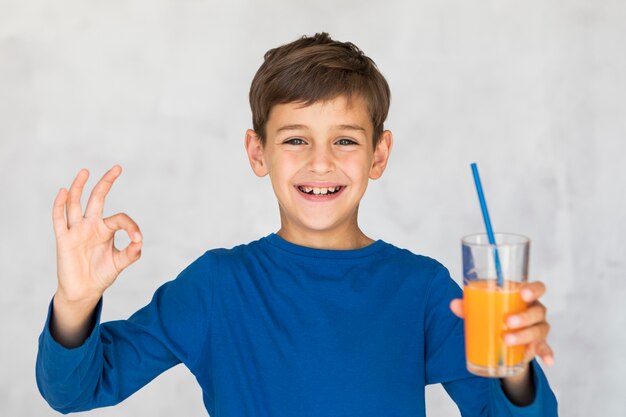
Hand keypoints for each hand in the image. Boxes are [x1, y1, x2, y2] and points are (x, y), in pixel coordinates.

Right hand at [53, 165, 142, 303]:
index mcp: (105, 229)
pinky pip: (59, 220)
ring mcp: (77, 230)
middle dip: (106, 183)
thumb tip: (140, 241)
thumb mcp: (120, 263)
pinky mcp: (64, 239)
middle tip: (117, 167)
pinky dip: (60, 205)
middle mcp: (91, 225)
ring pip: (75, 204)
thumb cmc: (101, 274)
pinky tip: (63, 192)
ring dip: (79, 187)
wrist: (84, 291)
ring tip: (85, 171)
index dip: (131, 226)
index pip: (120, 218)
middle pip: (97, 198)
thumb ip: (131, 253)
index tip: (137, 238)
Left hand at [449, 281, 554, 367]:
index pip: (537, 288)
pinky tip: (548, 360)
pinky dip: (547, 354)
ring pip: (538, 330)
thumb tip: (454, 304)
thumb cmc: (493, 315)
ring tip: (507, 340)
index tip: (523, 294)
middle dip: (524, 316)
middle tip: (507, 322)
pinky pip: (545, 348)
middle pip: (537, 310)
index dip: (533, 289)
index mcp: (524, 297)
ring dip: (524, 335)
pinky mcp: (537, 345)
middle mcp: (535, 310)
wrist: (502, 337)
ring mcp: (538, 328)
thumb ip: (469, 306)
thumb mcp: (482, 309)